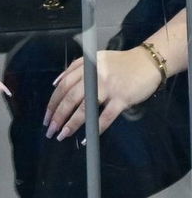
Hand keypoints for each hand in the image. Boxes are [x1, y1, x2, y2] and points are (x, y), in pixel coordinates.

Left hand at [44, 46, 163, 140]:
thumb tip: (55, 83)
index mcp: (87, 66)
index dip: (52, 103)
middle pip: (70, 98)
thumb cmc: (121, 63)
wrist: (150, 61)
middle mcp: (95, 75)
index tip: (47, 117)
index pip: (63, 86)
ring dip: (71, 124)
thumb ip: (75, 68)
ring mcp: (109, 87)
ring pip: (85, 108)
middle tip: (50, 130)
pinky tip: (85, 139)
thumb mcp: (96, 58)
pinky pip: (106, 116)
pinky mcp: (123, 97)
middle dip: (58, 116)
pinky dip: (95, 129)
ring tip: (62, 135)